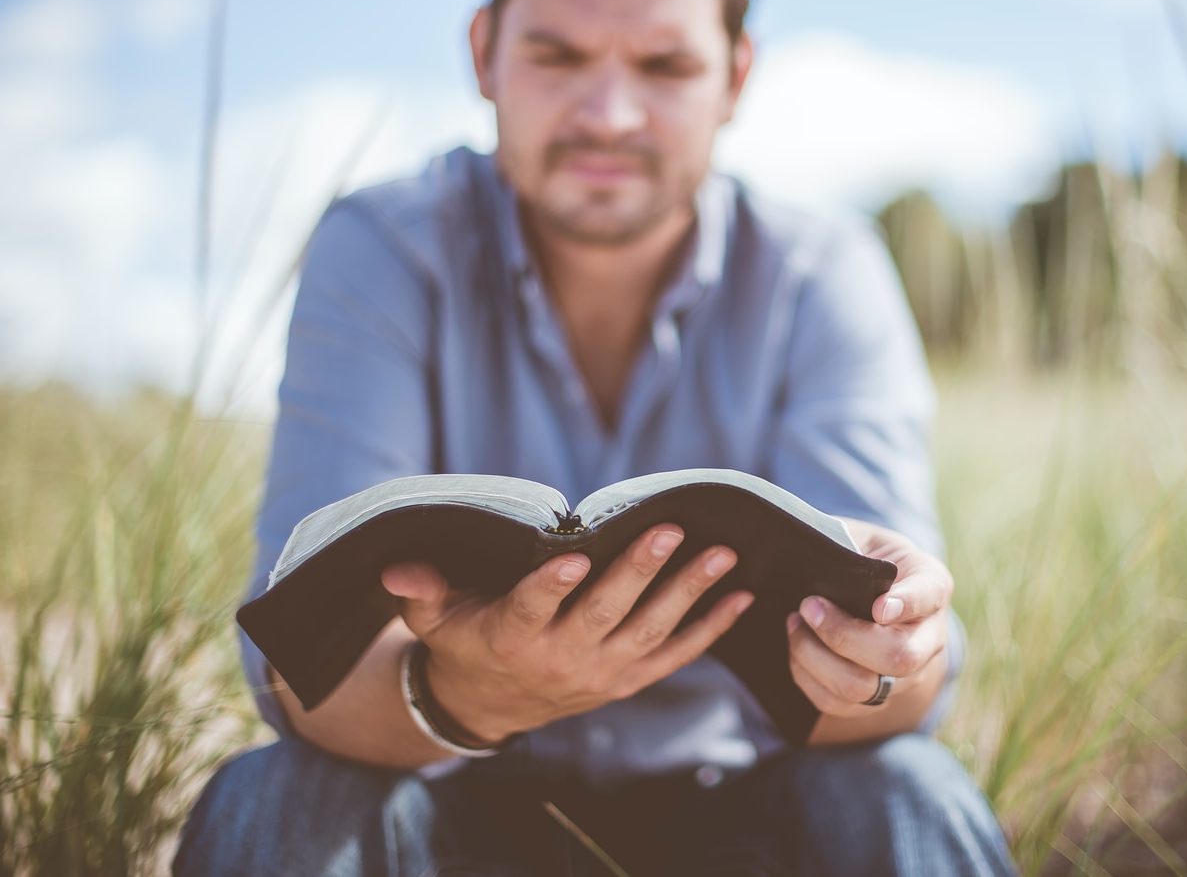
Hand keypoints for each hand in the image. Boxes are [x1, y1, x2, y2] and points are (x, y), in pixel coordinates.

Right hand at [381, 525, 752, 742]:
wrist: (489, 705)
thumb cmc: (464, 640)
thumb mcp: (434, 618)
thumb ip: (421, 591)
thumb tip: (397, 569)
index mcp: (512, 635)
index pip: (532, 608)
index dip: (550, 585)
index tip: (571, 557)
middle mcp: (561, 657)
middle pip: (605, 612)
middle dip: (640, 571)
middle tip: (670, 529)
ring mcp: (602, 671)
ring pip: (650, 629)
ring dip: (689, 591)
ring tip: (722, 553)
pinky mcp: (628, 678)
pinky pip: (676, 654)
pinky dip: (711, 628)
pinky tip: (741, 597)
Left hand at [786, 519, 951, 718]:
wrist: (873, 592)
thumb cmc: (864, 557)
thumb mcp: (863, 537)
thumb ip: (848, 544)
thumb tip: (815, 554)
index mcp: (932, 585)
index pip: (929, 596)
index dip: (908, 604)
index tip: (878, 607)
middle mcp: (929, 637)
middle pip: (898, 657)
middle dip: (844, 635)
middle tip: (808, 605)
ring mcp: (906, 675)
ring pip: (864, 687)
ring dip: (817, 658)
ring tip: (794, 623)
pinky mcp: (875, 698)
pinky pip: (838, 703)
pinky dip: (806, 676)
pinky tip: (796, 646)